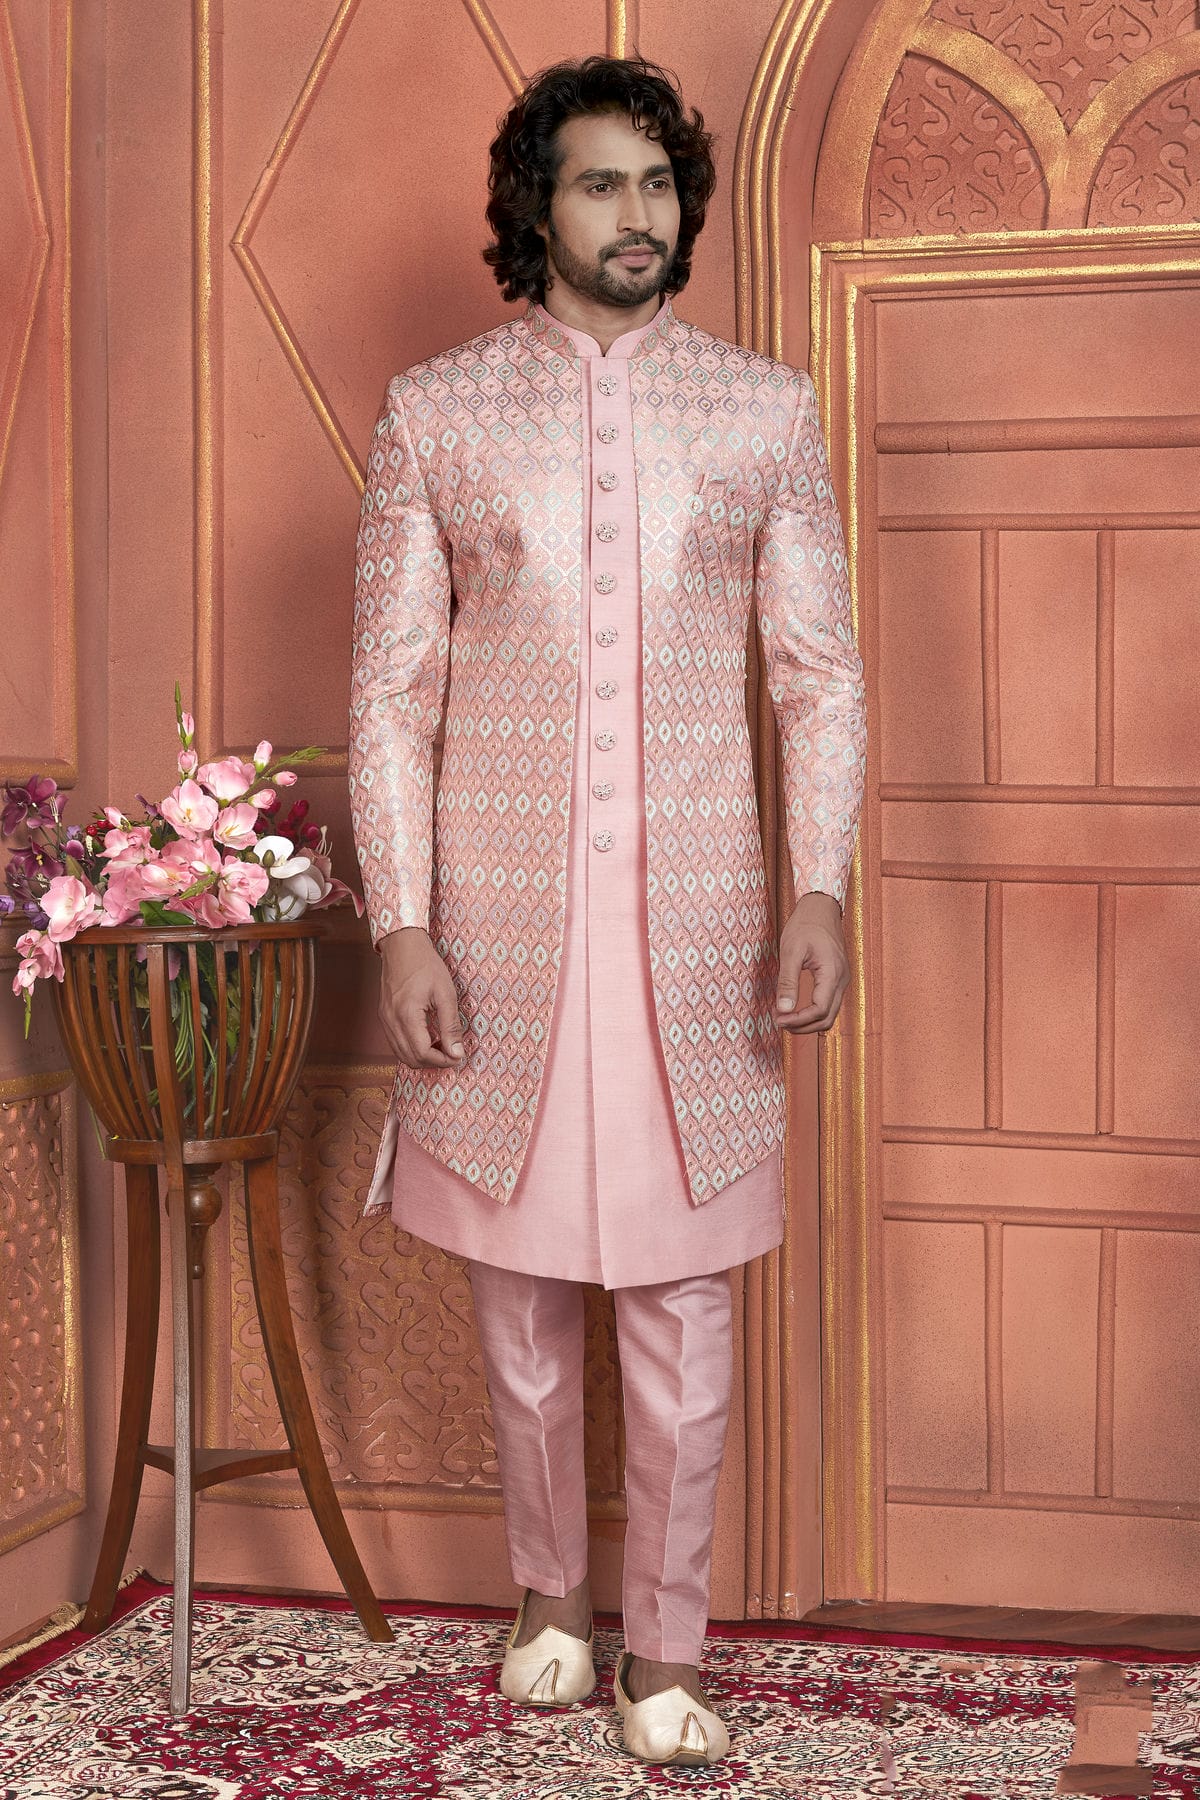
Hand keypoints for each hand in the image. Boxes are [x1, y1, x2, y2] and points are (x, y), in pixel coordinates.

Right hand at [378, 927, 467, 1069]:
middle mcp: (391, 1021)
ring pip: (401, 1054)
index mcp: (407, 1015)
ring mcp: (385, 1020)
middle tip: (452, 1053)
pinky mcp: (384, 1017)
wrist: (402, 946)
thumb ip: (451, 1026)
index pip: (423, 1053)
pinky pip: (396, 1043)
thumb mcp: (445, 993)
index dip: (443, 1061)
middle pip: (410, 1059)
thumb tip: (457, 1053)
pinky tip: (427, 1038)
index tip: (458, 1056)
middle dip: (433, 1062)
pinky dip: (412, 1048)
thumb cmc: (425, 965)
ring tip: (441, 1046)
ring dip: (422, 1057)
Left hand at [774, 890, 849, 1033]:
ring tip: (786, 1018)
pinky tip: (797, 1010)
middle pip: (827, 1018)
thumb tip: (783, 1009)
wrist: (821, 908)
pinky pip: (829, 1003)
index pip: (819, 1010)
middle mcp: (842, 980)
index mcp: (833, 974)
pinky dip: (814, 1012)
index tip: (778, 1019)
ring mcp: (842, 979)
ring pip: (830, 1013)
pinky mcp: (837, 978)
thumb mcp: (791, 951)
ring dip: (808, 1022)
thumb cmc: (806, 925)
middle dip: (803, 1026)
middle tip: (779, 1022)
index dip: (798, 1020)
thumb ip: (788, 982)